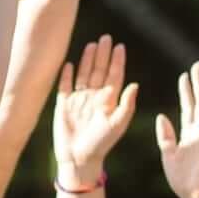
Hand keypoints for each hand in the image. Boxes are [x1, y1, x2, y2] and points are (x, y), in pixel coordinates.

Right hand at [53, 35, 137, 186]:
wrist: (78, 158)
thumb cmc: (101, 144)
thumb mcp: (117, 124)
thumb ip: (126, 104)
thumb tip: (135, 84)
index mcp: (109, 101)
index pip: (114, 76)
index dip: (117, 62)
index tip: (119, 46)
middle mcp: (95, 98)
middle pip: (99, 71)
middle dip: (102, 55)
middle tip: (106, 38)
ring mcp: (79, 101)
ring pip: (84, 75)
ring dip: (87, 60)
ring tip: (91, 45)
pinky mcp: (64, 105)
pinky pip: (65, 86)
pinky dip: (67, 75)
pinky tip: (70, 63)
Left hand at [156, 62, 198, 197]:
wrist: (194, 195)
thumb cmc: (182, 179)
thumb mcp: (168, 154)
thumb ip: (166, 135)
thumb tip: (162, 117)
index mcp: (189, 133)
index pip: (188, 107)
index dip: (186, 91)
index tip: (184, 75)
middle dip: (198, 83)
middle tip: (198, 65)